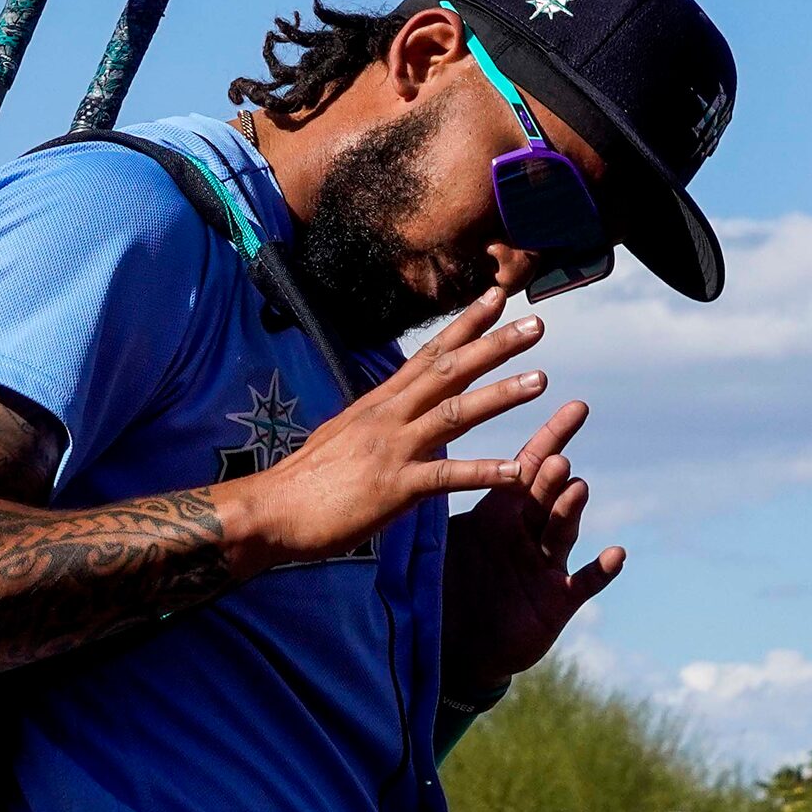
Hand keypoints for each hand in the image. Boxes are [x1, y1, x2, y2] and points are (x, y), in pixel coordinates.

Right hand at [217, 287, 549, 574]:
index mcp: (379, 403)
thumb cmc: (305, 480)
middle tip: (537, 326)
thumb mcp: (345, 434)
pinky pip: (446, 477)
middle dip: (495, 346)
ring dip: (500, 396)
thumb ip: (379, 420)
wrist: (269, 512)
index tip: (497, 298)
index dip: (466, 325)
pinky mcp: (393, 488)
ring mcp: (392, 449)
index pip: (430, 354)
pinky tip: (517, 472)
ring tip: (541, 380)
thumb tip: (397, 407)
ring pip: (455, 414)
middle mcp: (389, 417)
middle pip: (450, 372)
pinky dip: (483, 473)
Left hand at [441, 397, 623, 699]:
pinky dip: (600, 569)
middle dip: (551, 476)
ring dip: (569, 510)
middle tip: (555, 459)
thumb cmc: (447, 591)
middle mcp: (528, 532)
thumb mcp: (441, 546)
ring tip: (575, 489)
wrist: (457, 650)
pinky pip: (584, 582)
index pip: (529, 466)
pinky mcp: (558, 599)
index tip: (577, 406)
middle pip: (546, 495)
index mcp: (500, 512)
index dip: (552, 436)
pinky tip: (615, 553)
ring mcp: (545, 565)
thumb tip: (415, 459)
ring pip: (561, 530)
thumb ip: (439, 510)